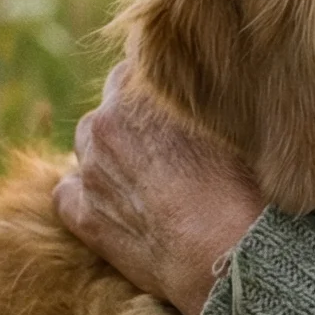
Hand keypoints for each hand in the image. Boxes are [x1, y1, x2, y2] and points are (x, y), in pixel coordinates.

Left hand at [53, 63, 265, 314]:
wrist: (225, 255)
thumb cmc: (245, 188)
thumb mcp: (236, 123)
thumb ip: (207, 95)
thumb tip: (214, 83)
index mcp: (145, 87)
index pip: (142, 60)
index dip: (164, 81)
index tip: (179, 97)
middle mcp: (108, 119)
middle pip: (114, 97)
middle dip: (136, 112)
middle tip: (169, 140)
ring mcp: (89, 167)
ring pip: (90, 141)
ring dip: (112, 151)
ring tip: (150, 177)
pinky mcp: (80, 212)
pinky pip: (68, 190)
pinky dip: (88, 194)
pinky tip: (119, 207)